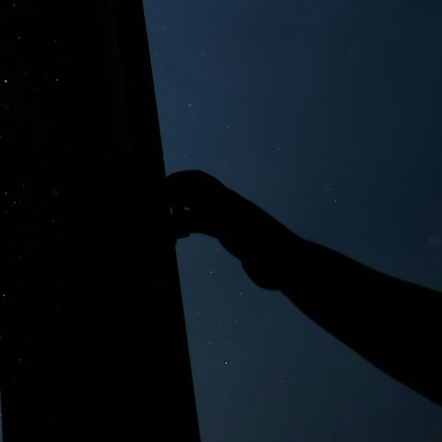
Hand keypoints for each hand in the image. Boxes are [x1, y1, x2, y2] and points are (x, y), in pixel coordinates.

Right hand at [165, 169, 299, 290]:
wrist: (285, 263)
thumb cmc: (257, 239)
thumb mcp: (221, 226)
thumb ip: (192, 221)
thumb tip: (165, 222)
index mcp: (224, 198)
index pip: (196, 179)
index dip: (177, 180)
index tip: (157, 190)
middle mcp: (224, 206)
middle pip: (194, 194)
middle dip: (174, 198)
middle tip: (156, 212)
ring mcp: (227, 223)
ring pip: (197, 212)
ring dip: (179, 215)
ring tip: (166, 227)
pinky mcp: (231, 239)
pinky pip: (203, 228)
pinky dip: (188, 229)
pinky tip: (180, 238)